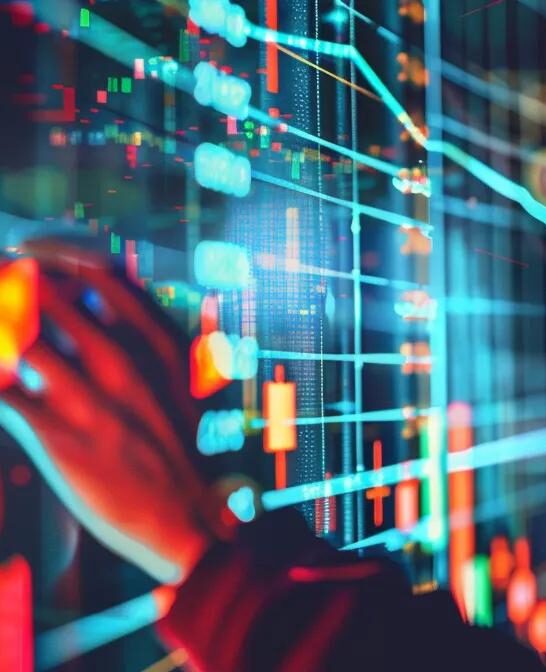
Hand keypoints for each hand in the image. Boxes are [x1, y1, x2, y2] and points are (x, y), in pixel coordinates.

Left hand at [0, 240, 226, 583]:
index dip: (57, 258)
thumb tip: (104, 312)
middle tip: (3, 289)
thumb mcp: (184, 384)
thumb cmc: (184, 451)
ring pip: (17, 339)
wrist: (192, 519)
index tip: (33, 256)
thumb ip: (148, 343)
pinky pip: (4, 394)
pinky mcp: (59, 438)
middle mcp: (124, 362)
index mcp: (159, 344)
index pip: (100, 276)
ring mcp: (90, 399)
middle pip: (48, 297)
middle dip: (14, 287)